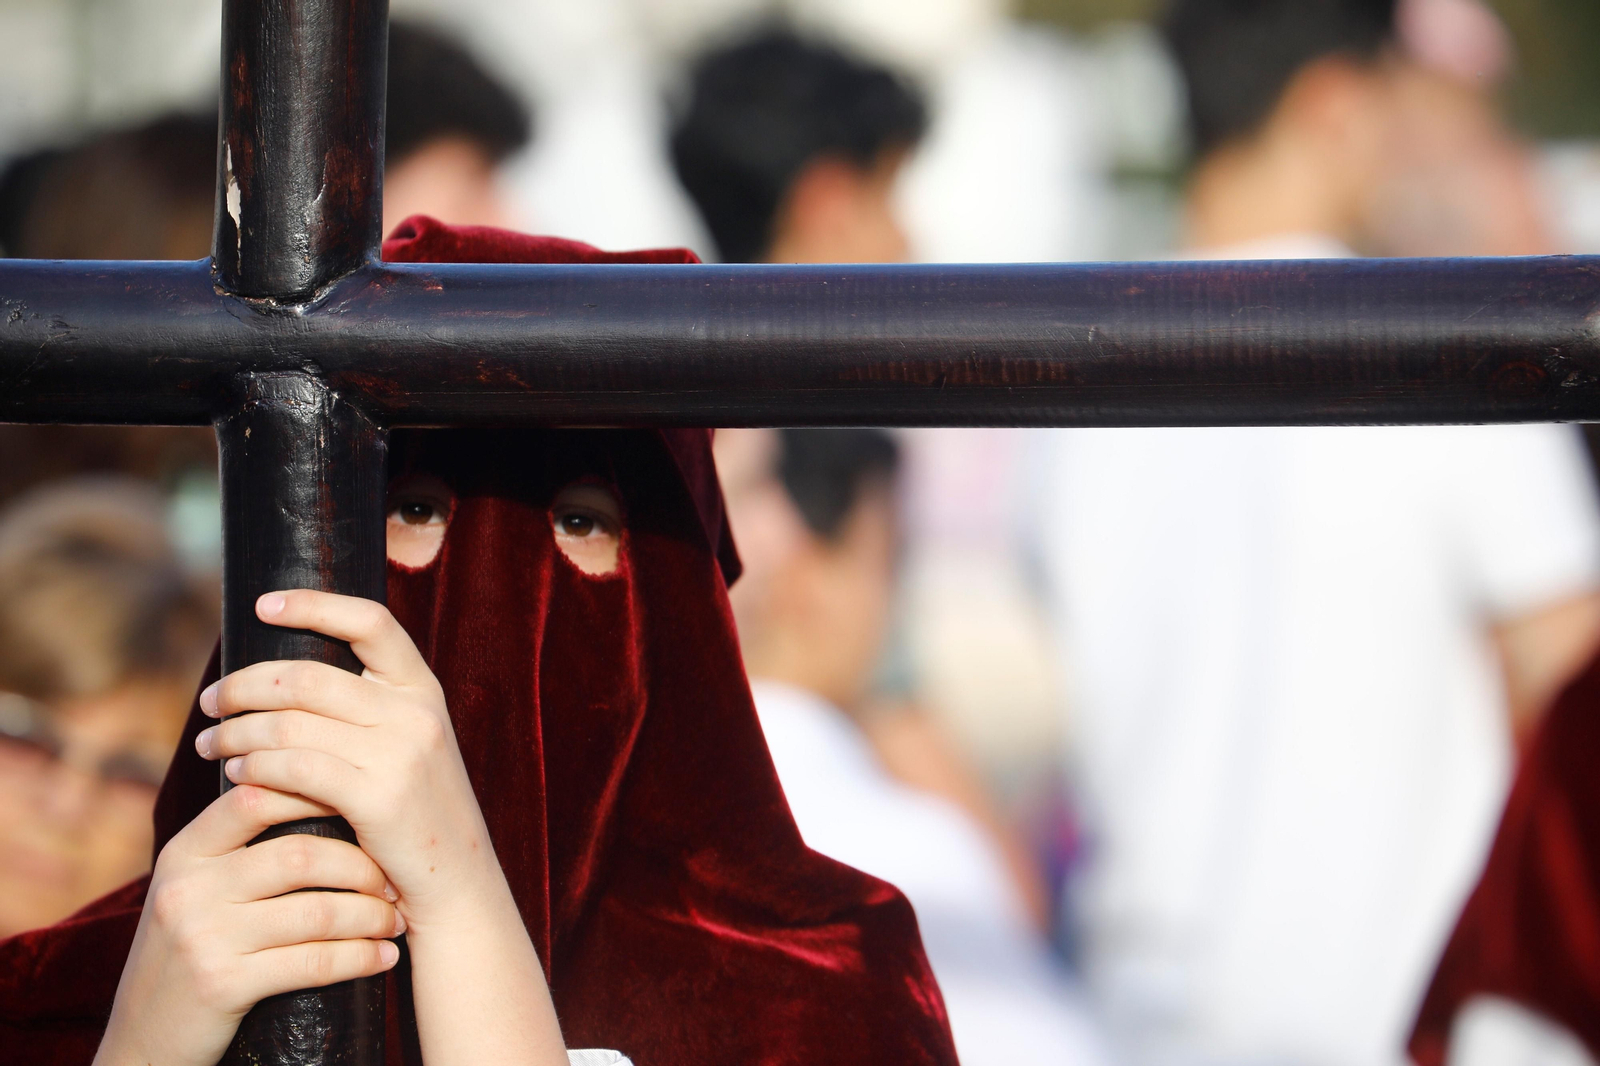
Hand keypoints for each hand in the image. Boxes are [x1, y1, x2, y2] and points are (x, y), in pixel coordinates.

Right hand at [94, 785, 400, 1065]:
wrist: (143, 1040)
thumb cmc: (188, 953)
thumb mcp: (193, 891)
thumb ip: (237, 850)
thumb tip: (324, 795)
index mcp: (183, 853)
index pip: (255, 798)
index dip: (316, 794)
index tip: (365, 810)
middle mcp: (188, 888)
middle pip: (300, 856)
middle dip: (362, 868)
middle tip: (393, 882)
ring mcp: (203, 937)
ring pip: (317, 911)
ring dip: (371, 916)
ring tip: (395, 921)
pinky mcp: (221, 984)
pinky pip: (313, 962)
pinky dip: (360, 958)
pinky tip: (383, 958)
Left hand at [195, 590, 504, 932]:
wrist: (457, 887)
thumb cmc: (413, 818)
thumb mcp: (406, 750)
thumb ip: (362, 713)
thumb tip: (277, 681)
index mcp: (422, 690)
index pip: (371, 622)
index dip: (315, 605)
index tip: (263, 606)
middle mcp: (416, 712)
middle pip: (307, 675)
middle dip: (243, 686)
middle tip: (210, 703)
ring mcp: (402, 753)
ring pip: (290, 723)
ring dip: (237, 732)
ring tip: (213, 745)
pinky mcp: (379, 798)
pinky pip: (294, 768)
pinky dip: (254, 769)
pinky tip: (237, 777)